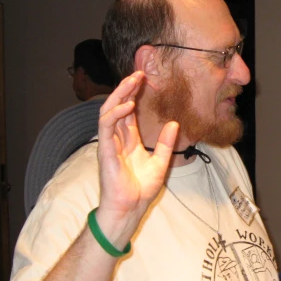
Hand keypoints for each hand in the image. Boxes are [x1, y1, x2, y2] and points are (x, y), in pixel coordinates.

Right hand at [96, 71, 178, 229]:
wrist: (130, 207)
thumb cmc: (140, 189)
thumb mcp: (160, 161)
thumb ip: (166, 143)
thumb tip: (175, 123)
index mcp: (128, 140)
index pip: (129, 112)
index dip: (134, 95)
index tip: (144, 79)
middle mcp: (117, 139)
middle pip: (118, 107)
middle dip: (126, 89)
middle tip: (139, 73)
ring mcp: (109, 143)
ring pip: (108, 111)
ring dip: (119, 95)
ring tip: (132, 81)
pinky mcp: (105, 150)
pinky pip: (106, 126)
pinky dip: (115, 113)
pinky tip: (127, 105)